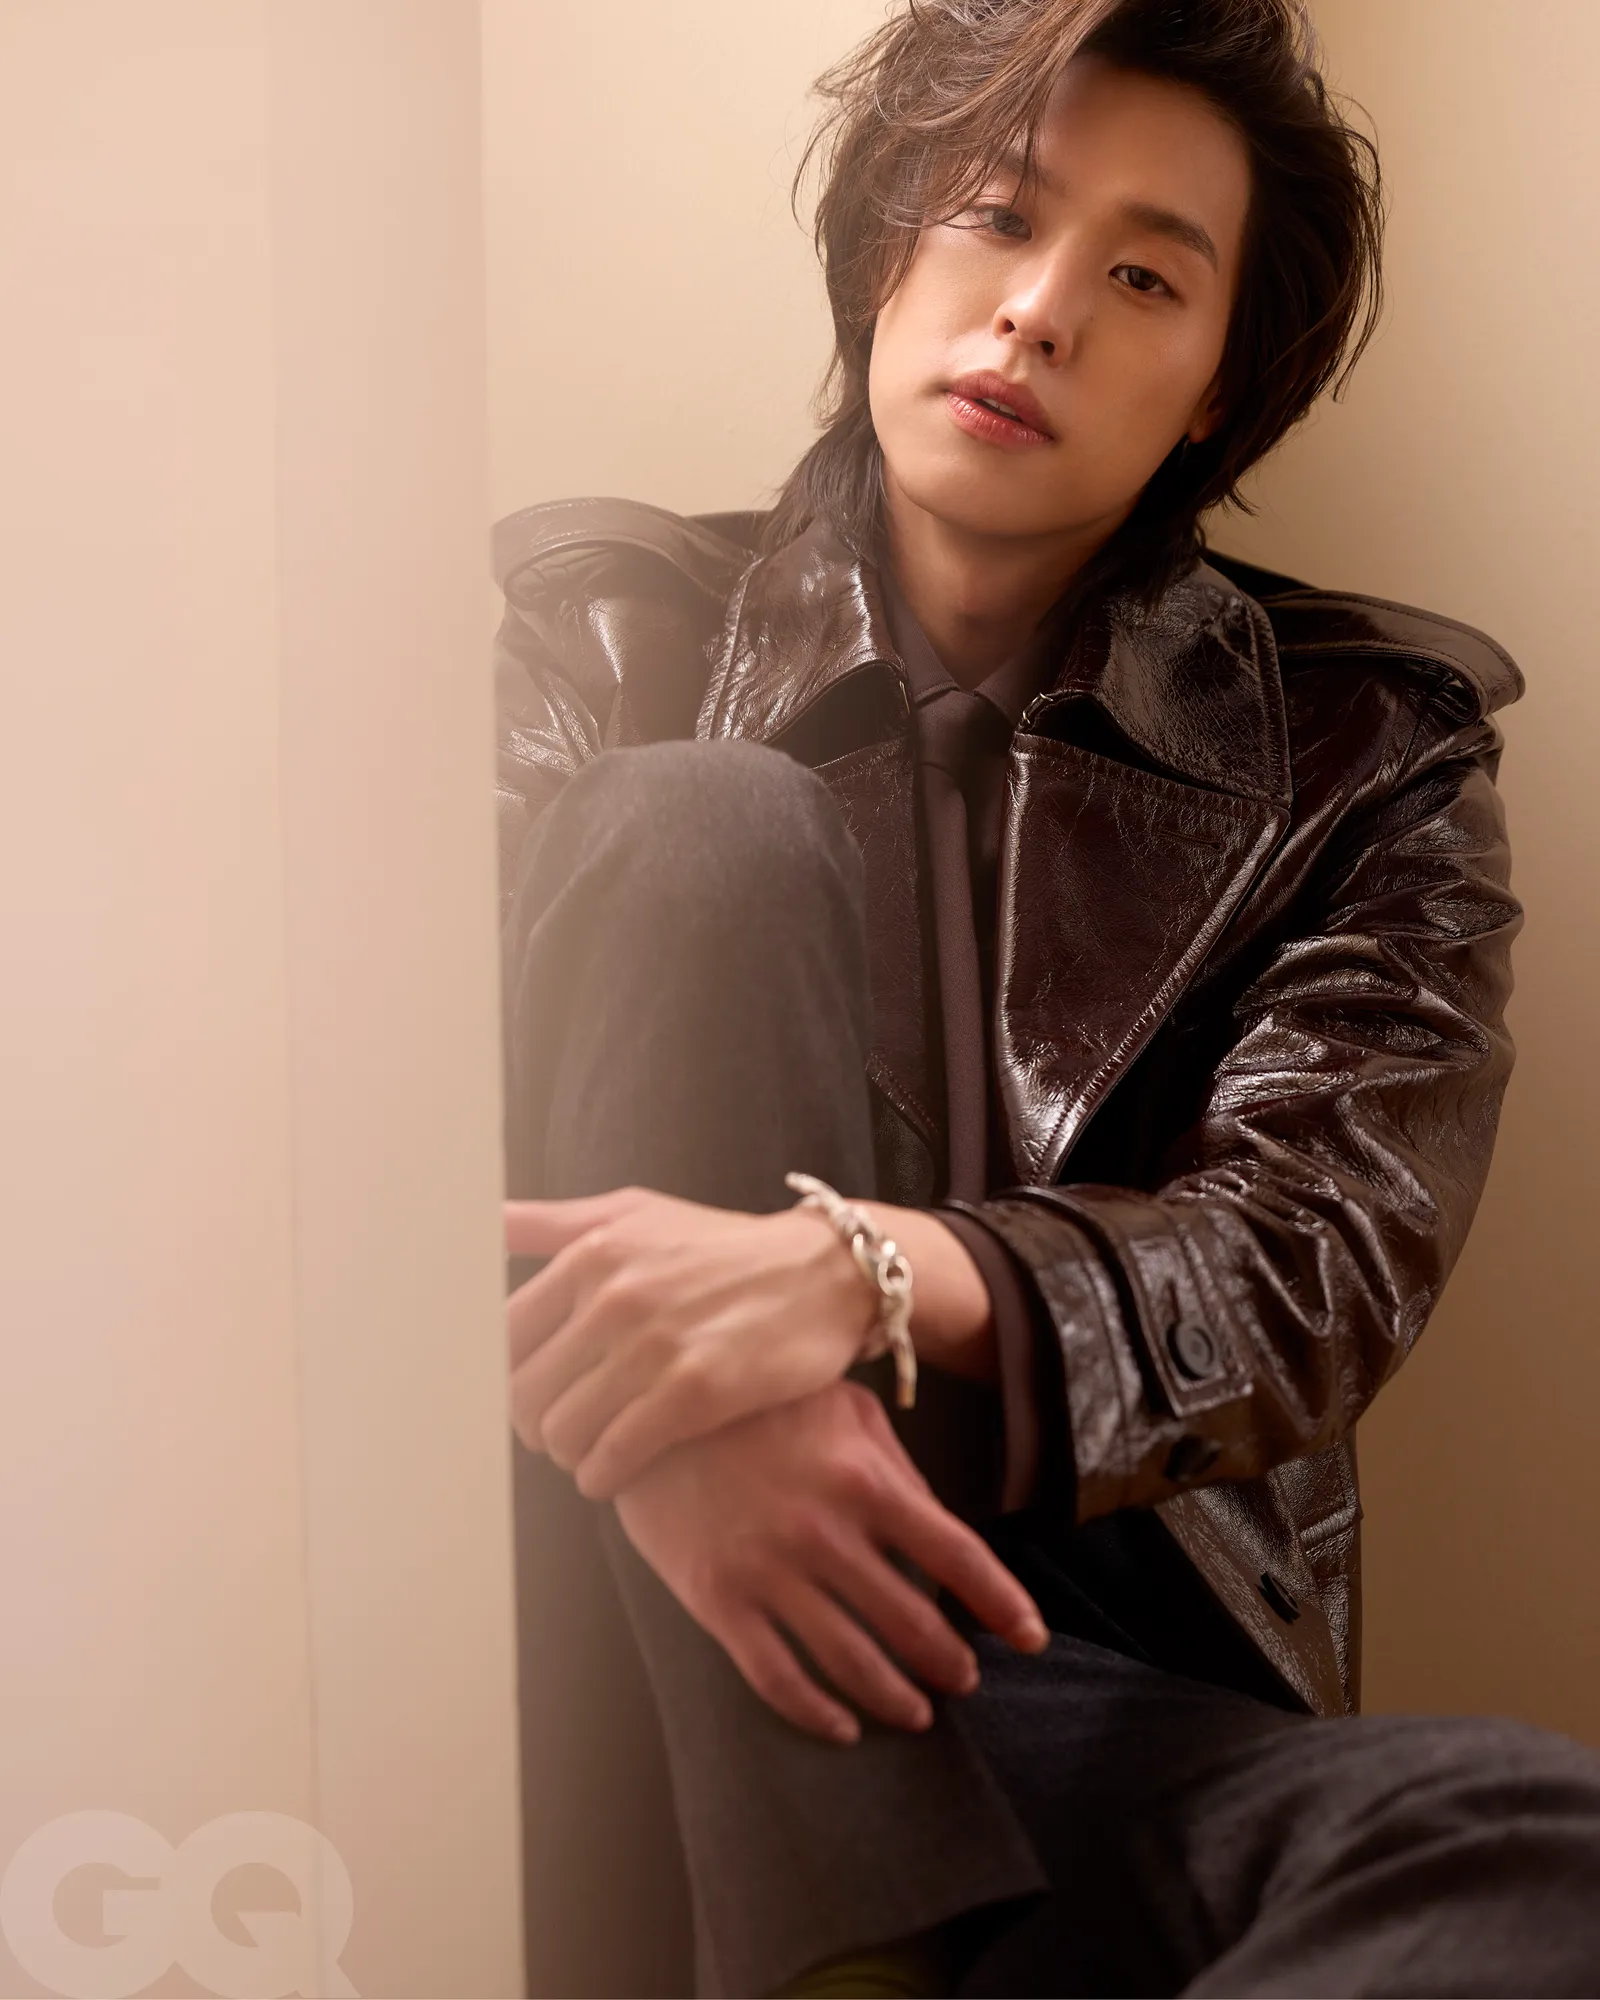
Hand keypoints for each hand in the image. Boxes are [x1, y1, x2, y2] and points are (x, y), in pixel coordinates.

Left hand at [506, 1186, 874, 1497]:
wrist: (826, 1273)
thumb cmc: (724, 1246)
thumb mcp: (637, 1211)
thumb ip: (553, 1221)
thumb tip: (480, 1219)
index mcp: (592, 1252)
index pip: (503, 1335)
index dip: (505, 1376)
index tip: (528, 1392)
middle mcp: (615, 1296)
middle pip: (524, 1390)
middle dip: (532, 1423)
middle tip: (557, 1432)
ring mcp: (654, 1345)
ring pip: (562, 1431)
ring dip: (567, 1454)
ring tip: (588, 1452)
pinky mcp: (694, 1392)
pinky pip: (612, 1457)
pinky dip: (601, 1476)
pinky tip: (613, 1473)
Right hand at [611, 1379, 1049, 1742]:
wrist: (651, 1403)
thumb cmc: (761, 1400)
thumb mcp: (844, 1410)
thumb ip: (896, 1467)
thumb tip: (941, 1527)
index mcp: (865, 1478)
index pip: (957, 1554)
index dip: (1002, 1602)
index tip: (1033, 1637)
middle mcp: (824, 1531)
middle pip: (912, 1620)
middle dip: (949, 1660)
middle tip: (964, 1679)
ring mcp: (768, 1569)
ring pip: (851, 1660)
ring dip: (895, 1696)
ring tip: (916, 1712)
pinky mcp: (717, 1598)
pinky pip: (776, 1676)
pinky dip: (816, 1713)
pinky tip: (840, 1726)